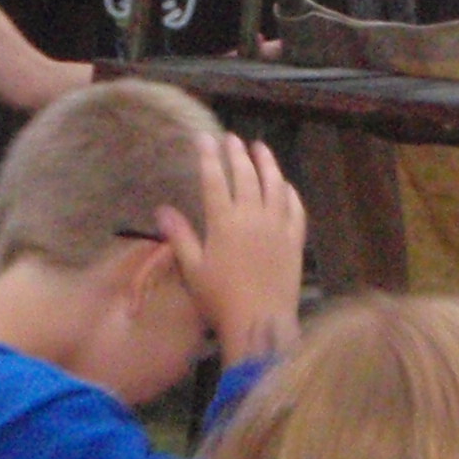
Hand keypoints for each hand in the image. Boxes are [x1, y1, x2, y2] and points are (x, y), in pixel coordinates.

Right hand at [157, 133, 305, 363]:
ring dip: (268, 163)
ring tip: (261, 148)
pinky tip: (285, 185)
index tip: (204, 137)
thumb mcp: (193, 269)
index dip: (209, 156)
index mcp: (224, 222)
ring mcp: (278, 226)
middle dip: (237, 153)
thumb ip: (180, 236)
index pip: (215, 179)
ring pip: (274, 185)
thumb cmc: (220, 299)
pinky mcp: (295, 240)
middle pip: (246, 175)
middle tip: (232, 138)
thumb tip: (162, 209)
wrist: (261, 321)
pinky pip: (296, 208)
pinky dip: (290, 192)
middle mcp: (253, 217)